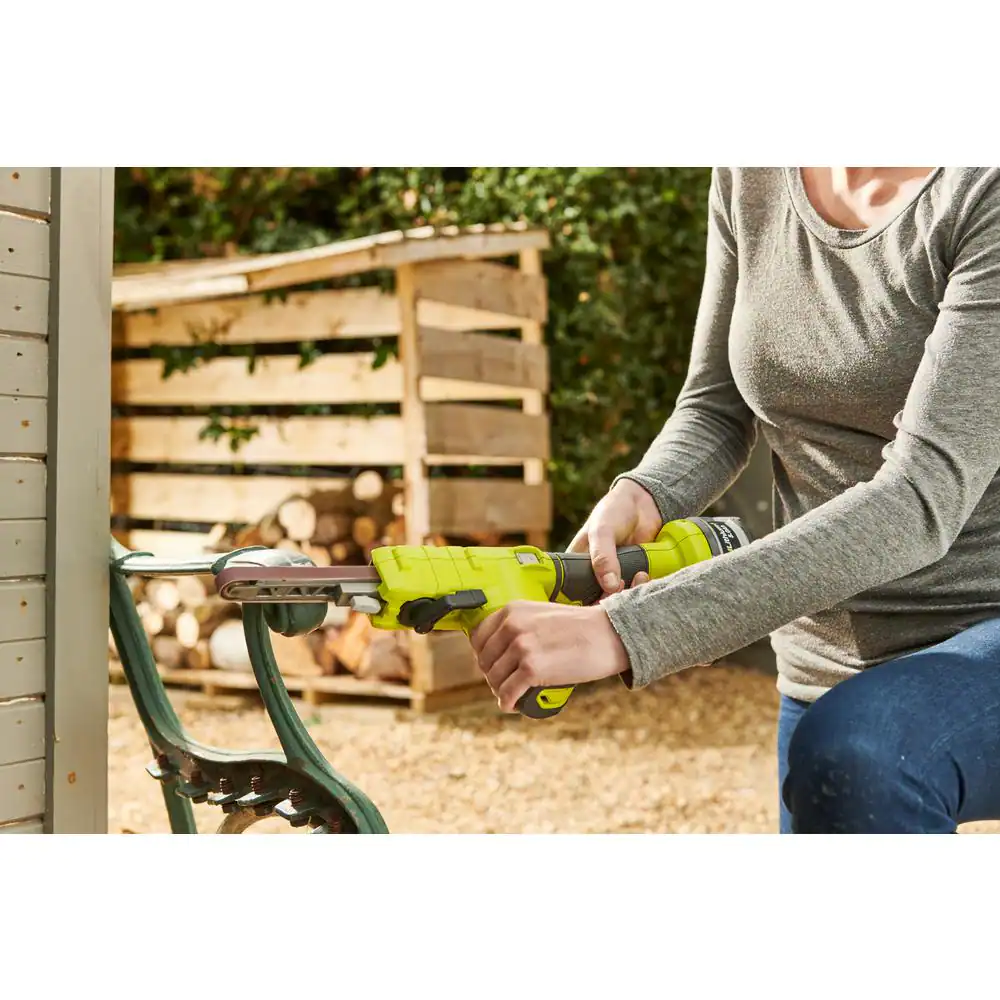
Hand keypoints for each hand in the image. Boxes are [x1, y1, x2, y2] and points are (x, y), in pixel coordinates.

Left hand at [470, 602, 628, 712]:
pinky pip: (507, 693)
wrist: (608, 634)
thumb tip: (500, 649)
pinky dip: (507, 702)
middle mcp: (512, 627)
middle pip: (485, 660)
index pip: (478, 637)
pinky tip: (512, 705)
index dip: (484, 654)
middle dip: (493, 675)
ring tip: (512, 694)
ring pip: (494, 679)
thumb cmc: (580, 627)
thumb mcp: (541, 615)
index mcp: (512, 610)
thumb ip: (519, 625)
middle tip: (506, 682)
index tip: (493, 664)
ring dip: (501, 690)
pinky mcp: (532, 670)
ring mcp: (521, 648)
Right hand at [569, 479, 662, 595]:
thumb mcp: (602, 532)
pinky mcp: (633, 577)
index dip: (583, 602)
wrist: (642, 503)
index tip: (599, 598)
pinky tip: (645, 575)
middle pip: (596, 602)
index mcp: (576, 565)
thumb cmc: (613, 511)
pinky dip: (642, 588)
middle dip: (610, 599)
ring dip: (629, 593)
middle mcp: (593, 575)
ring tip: (638, 576)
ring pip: (617, 600)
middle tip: (621, 587)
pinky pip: (636, 592)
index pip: (572, 594)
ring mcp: (614, 578)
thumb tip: (609, 585)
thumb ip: (603, 557)